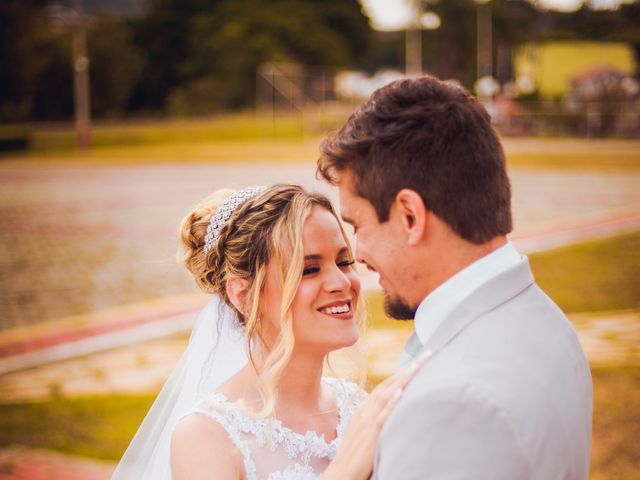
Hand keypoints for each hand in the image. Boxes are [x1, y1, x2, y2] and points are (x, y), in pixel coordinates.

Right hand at [323, 349, 431, 479]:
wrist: (340, 474)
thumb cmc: (354, 456)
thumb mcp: (366, 432)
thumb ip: (378, 419)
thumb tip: (394, 412)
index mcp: (365, 408)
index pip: (387, 384)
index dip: (402, 371)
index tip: (418, 360)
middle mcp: (366, 410)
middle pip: (390, 384)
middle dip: (409, 368)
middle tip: (427, 354)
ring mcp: (368, 421)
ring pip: (388, 394)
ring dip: (404, 378)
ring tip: (419, 364)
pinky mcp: (371, 435)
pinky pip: (382, 416)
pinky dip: (392, 402)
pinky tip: (402, 392)